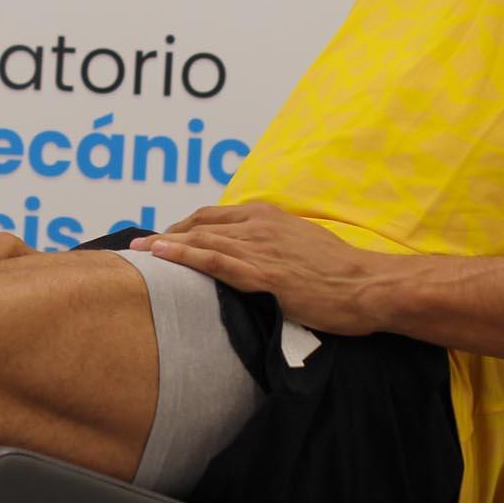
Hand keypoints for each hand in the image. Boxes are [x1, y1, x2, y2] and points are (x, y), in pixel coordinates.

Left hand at [131, 203, 402, 334]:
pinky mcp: (261, 275)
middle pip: (200, 225)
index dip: (186, 226)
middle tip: (141, 245)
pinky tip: (160, 256)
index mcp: (268, 216)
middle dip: (167, 234)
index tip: (167, 237)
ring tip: (137, 251)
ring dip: (164, 245)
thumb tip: (258, 253)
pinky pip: (213, 261)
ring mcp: (258, 248)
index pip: (214, 216)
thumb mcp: (304, 243)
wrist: (366, 286)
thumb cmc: (340, 271)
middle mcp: (258, 225)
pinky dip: (183, 256)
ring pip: (200, 241)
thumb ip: (276, 242)